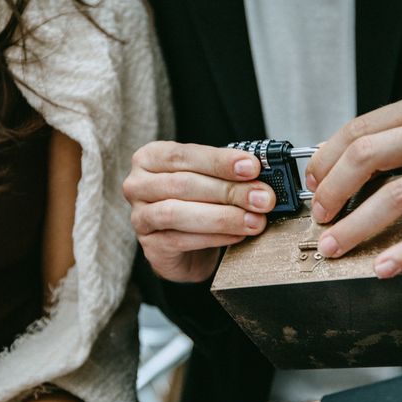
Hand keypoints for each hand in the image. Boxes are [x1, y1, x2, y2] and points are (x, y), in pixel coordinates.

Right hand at [123, 141, 274, 282]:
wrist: (187, 246)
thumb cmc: (198, 202)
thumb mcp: (210, 179)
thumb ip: (229, 173)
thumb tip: (262, 174)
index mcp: (151, 157)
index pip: (185, 155)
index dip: (220, 161)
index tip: (252, 167)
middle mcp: (138, 184)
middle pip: (184, 184)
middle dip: (229, 191)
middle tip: (263, 198)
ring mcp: (140, 217)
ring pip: (178, 213)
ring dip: (223, 217)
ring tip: (254, 221)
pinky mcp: (150, 247)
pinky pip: (181, 241)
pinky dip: (214, 238)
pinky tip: (238, 235)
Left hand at [306, 89, 401, 278]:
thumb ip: (381, 142)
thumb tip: (324, 165)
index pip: (359, 129)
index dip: (326, 160)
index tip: (314, 184)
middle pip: (370, 155)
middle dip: (334, 191)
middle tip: (321, 216)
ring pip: (397, 196)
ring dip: (357, 226)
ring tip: (336, 245)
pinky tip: (384, 265)